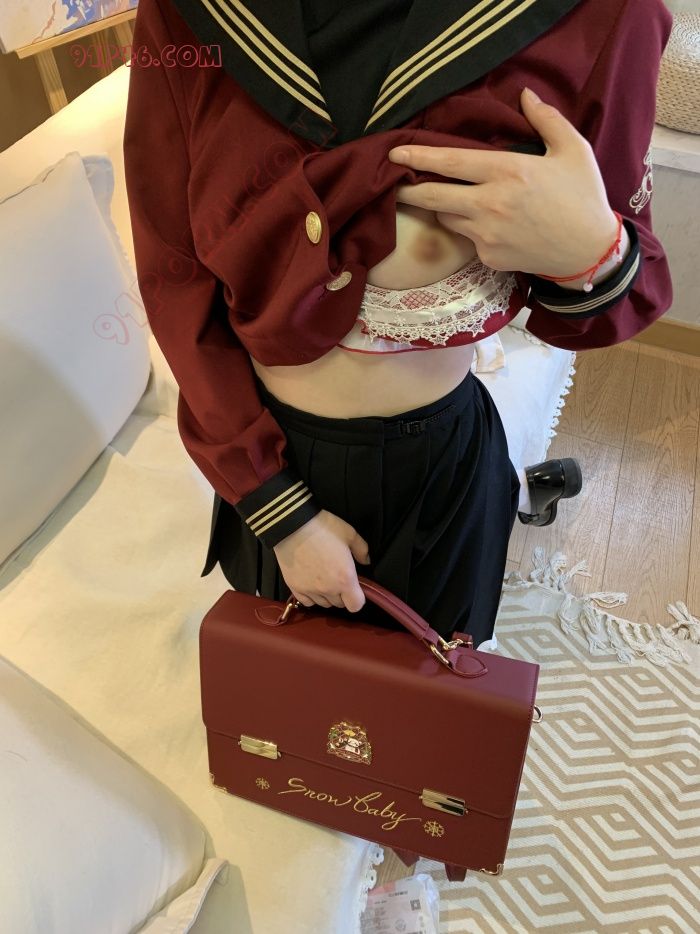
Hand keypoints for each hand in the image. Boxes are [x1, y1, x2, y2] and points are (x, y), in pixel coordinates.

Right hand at [273, 509, 370, 612]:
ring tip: (324, 579)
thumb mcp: (349, 533)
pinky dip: (311, 596)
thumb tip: (366, 561)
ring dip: (327, 595)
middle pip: (339, 604)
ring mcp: (310, 590)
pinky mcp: (295, 587)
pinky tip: (311, 584)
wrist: (293, 525)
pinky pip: (307, 602)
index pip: (356, 605)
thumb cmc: (324, 528)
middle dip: (342, 594)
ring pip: (323, 603)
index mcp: (345, 579)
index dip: (357, 598)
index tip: (355, 587)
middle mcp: (328, 589)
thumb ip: (362, 550)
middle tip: (338, 577)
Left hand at [387, 86, 618, 279]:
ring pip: (447, 218)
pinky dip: (472, 229)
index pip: (450, 161)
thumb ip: (546, 120)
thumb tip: (525, 95)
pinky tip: (492, 225)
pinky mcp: (488, 257)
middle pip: (433, 196)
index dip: (419, 156)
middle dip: (409, 190)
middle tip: (396, 185)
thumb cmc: (583, 196)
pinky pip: (468, 239)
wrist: (589, 251)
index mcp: (507, 171)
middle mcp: (489, 204)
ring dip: (445, 207)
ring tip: (455, 199)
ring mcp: (486, 234)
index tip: (395, 154)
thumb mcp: (572, 150)